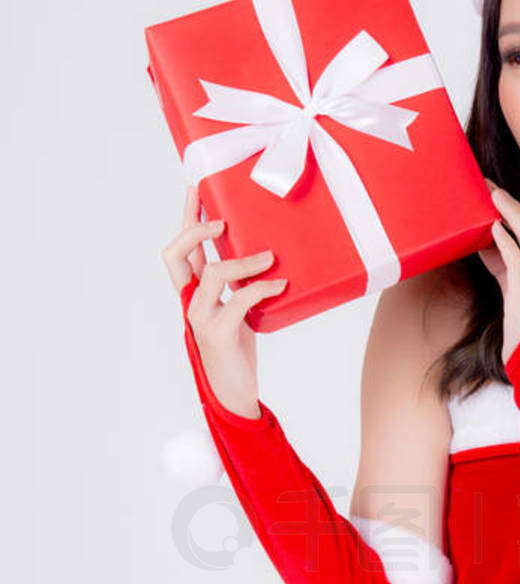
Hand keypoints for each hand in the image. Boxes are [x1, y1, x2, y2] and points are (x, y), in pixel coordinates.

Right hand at [161, 185, 287, 417]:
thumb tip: (267, 256)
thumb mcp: (237, 311)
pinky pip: (239, 300)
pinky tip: (280, 285)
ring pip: (212, 272)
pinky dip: (262, 288)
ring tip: (269, 259)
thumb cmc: (235, 351)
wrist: (234, 394)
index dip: (186, 219)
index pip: (180, 250)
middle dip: (195, 229)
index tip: (197, 190)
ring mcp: (201, 318)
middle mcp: (190, 302)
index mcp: (193, 294)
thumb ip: (239, 286)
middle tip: (222, 221)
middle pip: (176, 255)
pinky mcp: (219, 333)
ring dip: (243, 261)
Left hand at [478, 180, 519, 366]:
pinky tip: (494, 229)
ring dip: (510, 214)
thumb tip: (484, 240)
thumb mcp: (511, 289)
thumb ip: (502, 265)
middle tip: (488, 185)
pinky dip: (507, 243)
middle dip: (511, 204)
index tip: (494, 191)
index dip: (514, 209)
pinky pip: (519, 263)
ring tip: (493, 196)